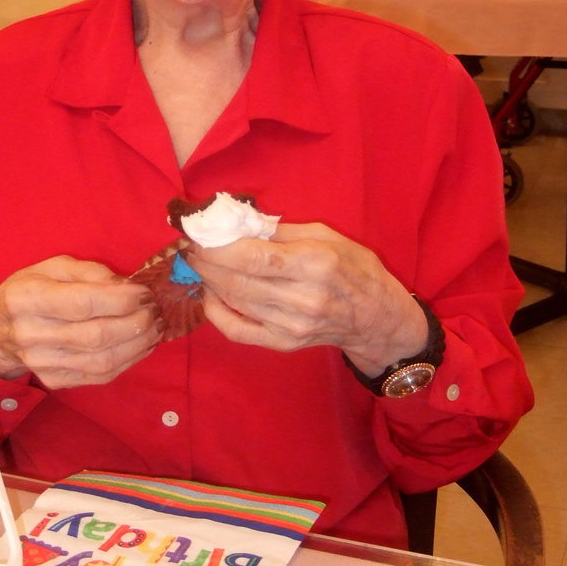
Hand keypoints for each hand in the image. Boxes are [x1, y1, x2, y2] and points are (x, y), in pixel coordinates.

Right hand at [0, 257, 159, 388]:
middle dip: (136, 322)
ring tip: (155, 327)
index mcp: (27, 299)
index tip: (145, 292)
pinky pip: (101, 375)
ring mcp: (43, 364)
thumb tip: (127, 285)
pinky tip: (142, 344)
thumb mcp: (51, 267)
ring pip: (102, 361)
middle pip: (96, 336)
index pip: (82, 303)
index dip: (121, 299)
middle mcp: (31, 335)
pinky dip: (129, 360)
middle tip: (155, 310)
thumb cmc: (28, 290)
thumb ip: (89, 272)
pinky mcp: (56, 381)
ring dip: (138, 344)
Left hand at [185, 224, 428, 376]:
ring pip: (233, 300)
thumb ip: (279, 230)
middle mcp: (301, 298)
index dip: (216, 245)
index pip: (252, 256)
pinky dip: (216, 311)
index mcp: (314, 263)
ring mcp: (291, 325)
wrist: (377, 317)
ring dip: (208, 279)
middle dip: (205, 260)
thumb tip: (237, 222)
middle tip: (190, 243)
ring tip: (199, 261)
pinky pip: (237, 330)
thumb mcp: (326, 235)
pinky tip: (210, 293)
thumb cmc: (355, 267)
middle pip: (236, 279)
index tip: (196, 231)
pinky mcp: (283, 344)